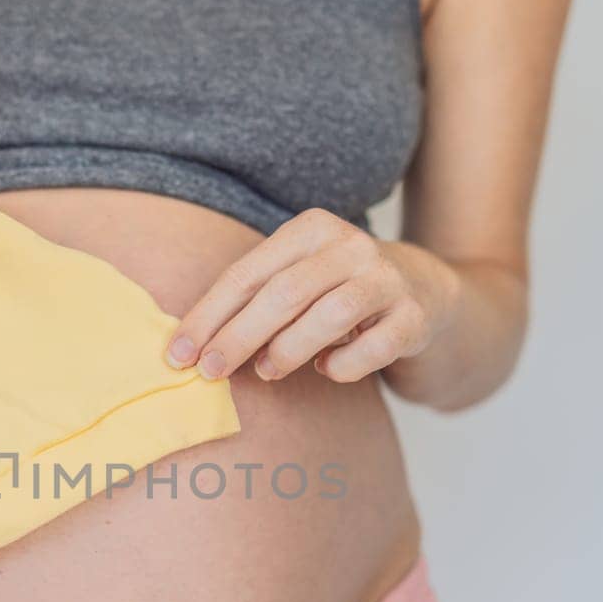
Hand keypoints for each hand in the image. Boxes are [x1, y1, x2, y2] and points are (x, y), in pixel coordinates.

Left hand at [166, 209, 458, 383]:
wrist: (423, 289)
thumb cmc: (336, 289)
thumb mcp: (297, 277)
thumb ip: (253, 300)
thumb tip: (193, 347)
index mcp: (312, 228)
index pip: (247, 274)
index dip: (209, 317)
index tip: (179, 354)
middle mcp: (351, 246)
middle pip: (282, 294)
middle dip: (238, 338)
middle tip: (210, 373)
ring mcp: (386, 279)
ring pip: (327, 317)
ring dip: (287, 350)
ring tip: (267, 371)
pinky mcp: (414, 317)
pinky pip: (372, 348)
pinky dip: (342, 366)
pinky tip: (326, 369)